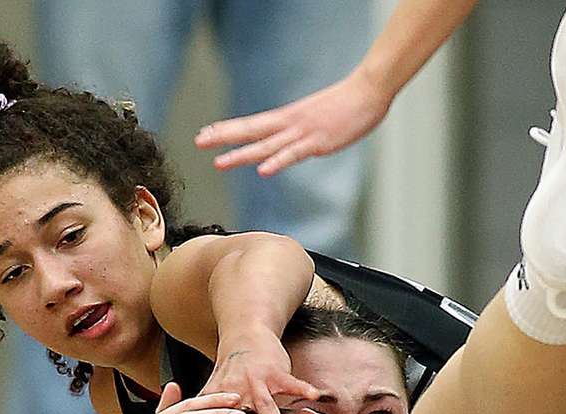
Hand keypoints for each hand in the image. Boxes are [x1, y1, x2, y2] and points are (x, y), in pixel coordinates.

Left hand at [195, 69, 391, 176]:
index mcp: (288, 117)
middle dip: (222, 138)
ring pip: (265, 146)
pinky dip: (277, 162)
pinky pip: (294, 154)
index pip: (251, 124)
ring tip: (219, 162)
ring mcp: (302, 133)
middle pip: (250, 131)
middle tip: (198, 142)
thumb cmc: (346, 104)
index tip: (205, 133)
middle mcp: (289, 123)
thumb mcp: (317, 117)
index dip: (227, 129)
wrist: (367, 91)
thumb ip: (301, 132)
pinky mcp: (318, 142)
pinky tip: (263, 170)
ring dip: (241, 155)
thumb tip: (290, 143)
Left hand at [203, 332, 320, 413]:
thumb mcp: (213, 392)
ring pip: (264, 406)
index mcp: (215, 398)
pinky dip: (303, 388)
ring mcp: (255, 381)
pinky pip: (291, 382)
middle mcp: (232, 390)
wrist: (245, 335)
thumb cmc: (230, 372)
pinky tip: (315, 396)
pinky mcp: (275, 371)